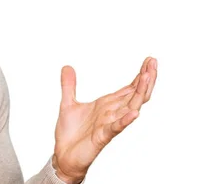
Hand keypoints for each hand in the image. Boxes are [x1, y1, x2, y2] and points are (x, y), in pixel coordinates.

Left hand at [51, 57, 157, 182]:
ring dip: (139, 92)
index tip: (149, 60)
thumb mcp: (67, 103)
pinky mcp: (102, 136)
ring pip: (130, 107)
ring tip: (147, 77)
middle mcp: (112, 113)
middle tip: (153, 62)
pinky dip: (125, 120)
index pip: (129, 88)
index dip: (140, 75)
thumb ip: (69, 85)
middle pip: (135, 94)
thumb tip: (67, 67)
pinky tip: (134, 113)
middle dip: (145, 79)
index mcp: (107, 105)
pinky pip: (116, 127)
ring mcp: (109, 124)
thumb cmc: (71, 134)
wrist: (63, 155)